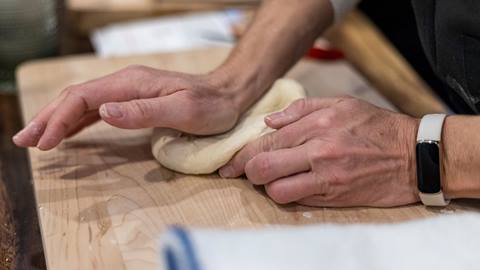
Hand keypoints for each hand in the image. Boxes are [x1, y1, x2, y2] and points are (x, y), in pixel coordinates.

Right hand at [13, 65, 240, 149]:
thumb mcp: (183, 110)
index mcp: (131, 83)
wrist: (228, 94)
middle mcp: (125, 83)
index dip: (59, 119)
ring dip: (57, 119)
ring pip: (83, 103)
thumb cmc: (211, 106)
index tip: (44, 143)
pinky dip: (77, 121)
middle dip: (48, 118)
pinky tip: (68, 131)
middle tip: (23, 141)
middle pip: (75, 97)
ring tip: (35, 138)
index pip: (84, 99)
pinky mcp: (134, 100)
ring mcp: (128, 91)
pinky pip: (97, 109)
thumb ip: (144, 111)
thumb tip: (103, 111)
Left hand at [220, 97, 419, 206]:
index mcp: (318, 125)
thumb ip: (301, 109)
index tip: (230, 164)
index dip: (242, 155)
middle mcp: (319, 152)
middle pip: (263, 167)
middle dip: (247, 172)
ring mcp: (327, 177)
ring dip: (268, 187)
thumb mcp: (341, 104)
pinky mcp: (335, 197)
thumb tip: (269, 122)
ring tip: (273, 179)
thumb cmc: (375, 126)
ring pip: (277, 190)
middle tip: (245, 172)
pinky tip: (292, 186)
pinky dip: (288, 195)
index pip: (267, 142)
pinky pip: (298, 201)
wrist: (413, 156)